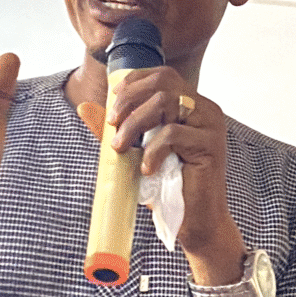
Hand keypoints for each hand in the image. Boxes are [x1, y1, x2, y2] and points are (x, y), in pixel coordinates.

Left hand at [105, 67, 245, 272]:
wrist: (196, 222)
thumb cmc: (170, 186)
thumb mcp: (138, 150)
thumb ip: (118, 127)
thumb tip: (84, 107)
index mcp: (193, 105)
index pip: (163, 75)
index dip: (135, 82)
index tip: (113, 101)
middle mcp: (205, 109)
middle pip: (163, 83)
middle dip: (130, 100)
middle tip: (112, 123)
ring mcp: (210, 125)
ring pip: (165, 103)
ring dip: (134, 124)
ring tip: (121, 148)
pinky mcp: (211, 145)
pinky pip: (171, 134)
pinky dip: (151, 150)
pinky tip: (146, 169)